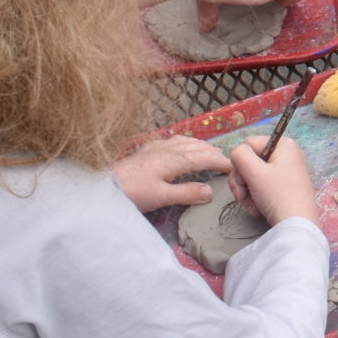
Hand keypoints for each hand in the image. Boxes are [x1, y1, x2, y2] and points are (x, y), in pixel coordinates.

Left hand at [113, 133, 233, 211]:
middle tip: (226, 161)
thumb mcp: (161, 197)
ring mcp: (156, 147)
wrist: (104, 186)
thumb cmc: (133, 193)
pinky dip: (186, 142)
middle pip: (197, 146)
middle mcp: (167, 149)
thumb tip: (210, 191)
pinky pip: (173, 141)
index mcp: (174, 160)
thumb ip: (186, 193)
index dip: (220, 162)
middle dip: (214, 152)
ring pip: (186, 141)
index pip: (204, 157)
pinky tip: (182, 146)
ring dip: (201, 146)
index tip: (234, 168)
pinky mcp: (146, 150)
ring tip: (210, 152)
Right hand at [228, 135, 318, 225]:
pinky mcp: (283, 187)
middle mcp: (286, 155)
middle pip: (249, 161)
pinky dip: (255, 198)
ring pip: (252, 176)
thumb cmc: (278, 195)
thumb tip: (236, 152)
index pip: (248, 144)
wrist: (296, 225)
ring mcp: (285, 172)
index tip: (243, 179)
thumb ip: (239, 155)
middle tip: (242, 195)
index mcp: (283, 145)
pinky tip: (257, 209)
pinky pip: (261, 187)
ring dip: (246, 192)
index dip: (241, 161)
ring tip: (251, 205)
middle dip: (242, 181)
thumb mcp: (255, 172)